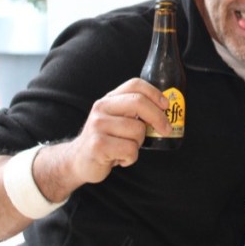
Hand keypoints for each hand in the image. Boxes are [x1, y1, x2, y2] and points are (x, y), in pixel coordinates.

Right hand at [50, 77, 172, 191]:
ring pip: (137, 131)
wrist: (78, 161)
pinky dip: (131, 158)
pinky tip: (120, 159)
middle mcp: (101, 108)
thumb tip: (165, 111)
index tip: (166, 106)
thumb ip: (134, 112)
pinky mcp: (98, 145)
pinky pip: (130, 150)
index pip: (135, 85)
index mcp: (109, 100)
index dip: (155, 93)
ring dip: (139, 144)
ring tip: (126, 147)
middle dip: (158, 118)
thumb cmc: (106, 140)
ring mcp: (97, 126)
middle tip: (166, 130)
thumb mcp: (116, 120)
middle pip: (139, 103)